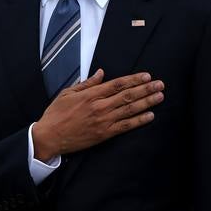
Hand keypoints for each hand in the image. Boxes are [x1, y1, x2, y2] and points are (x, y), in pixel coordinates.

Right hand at [32, 69, 163, 160]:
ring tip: (160, 96)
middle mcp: (100, 106)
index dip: (134, 79)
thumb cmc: (56, 113)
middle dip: (146, 89)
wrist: (49, 137)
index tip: (147, 75)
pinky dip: (139, 121)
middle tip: (160, 84)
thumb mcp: (68, 92)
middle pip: (128, 95)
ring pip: (130, 109)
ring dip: (147, 102)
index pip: (118, 84)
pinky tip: (150, 116)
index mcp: (92, 94)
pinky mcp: (104, 134)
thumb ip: (87, 83)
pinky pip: (125, 126)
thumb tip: (101, 72)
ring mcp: (103, 121)